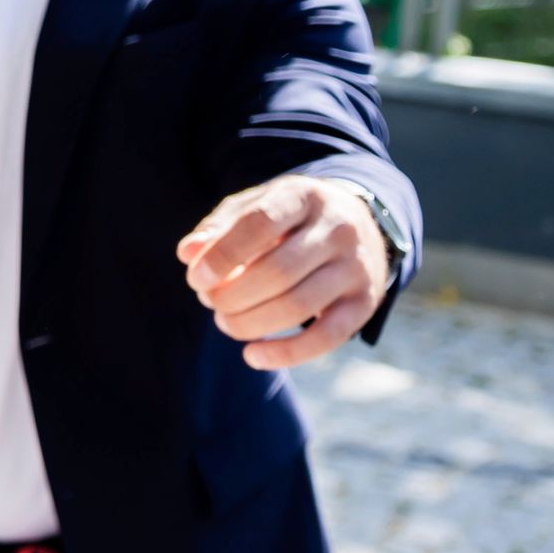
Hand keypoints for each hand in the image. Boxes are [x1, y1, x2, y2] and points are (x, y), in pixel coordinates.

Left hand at [177, 176, 391, 370]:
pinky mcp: (365, 302)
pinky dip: (286, 354)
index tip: (195, 279)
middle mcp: (338, 228)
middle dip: (232, 296)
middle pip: (278, 272)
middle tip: (209, 301)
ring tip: (225, 322)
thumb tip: (188, 254)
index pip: (261, 223)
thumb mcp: (252, 208)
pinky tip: (252, 356)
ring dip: (251, 323)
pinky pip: (327, 337)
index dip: (223, 255)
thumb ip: (217, 228)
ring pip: (300, 306)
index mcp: (303, 196)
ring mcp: (356, 267)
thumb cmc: (286, 220)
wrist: (356, 224)